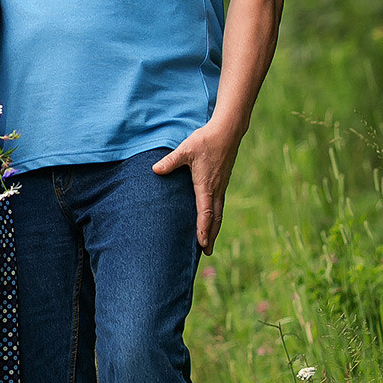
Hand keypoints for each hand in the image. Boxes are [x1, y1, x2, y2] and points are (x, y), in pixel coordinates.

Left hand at [152, 122, 241, 254]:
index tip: (202, 244)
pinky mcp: (222, 181)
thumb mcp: (185, 149)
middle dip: (211, 235)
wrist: (227, 131)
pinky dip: (216, 216)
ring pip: (219, 211)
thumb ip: (170, 161)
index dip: (203, 229)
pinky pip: (219, 204)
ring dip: (214, 227)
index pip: (205, 212)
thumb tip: (155, 170)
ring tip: (210, 241)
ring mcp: (221, 185)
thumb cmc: (205, 140)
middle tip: (207, 252)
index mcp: (206, 185)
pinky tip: (212, 218)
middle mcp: (216, 189)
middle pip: (215, 218)